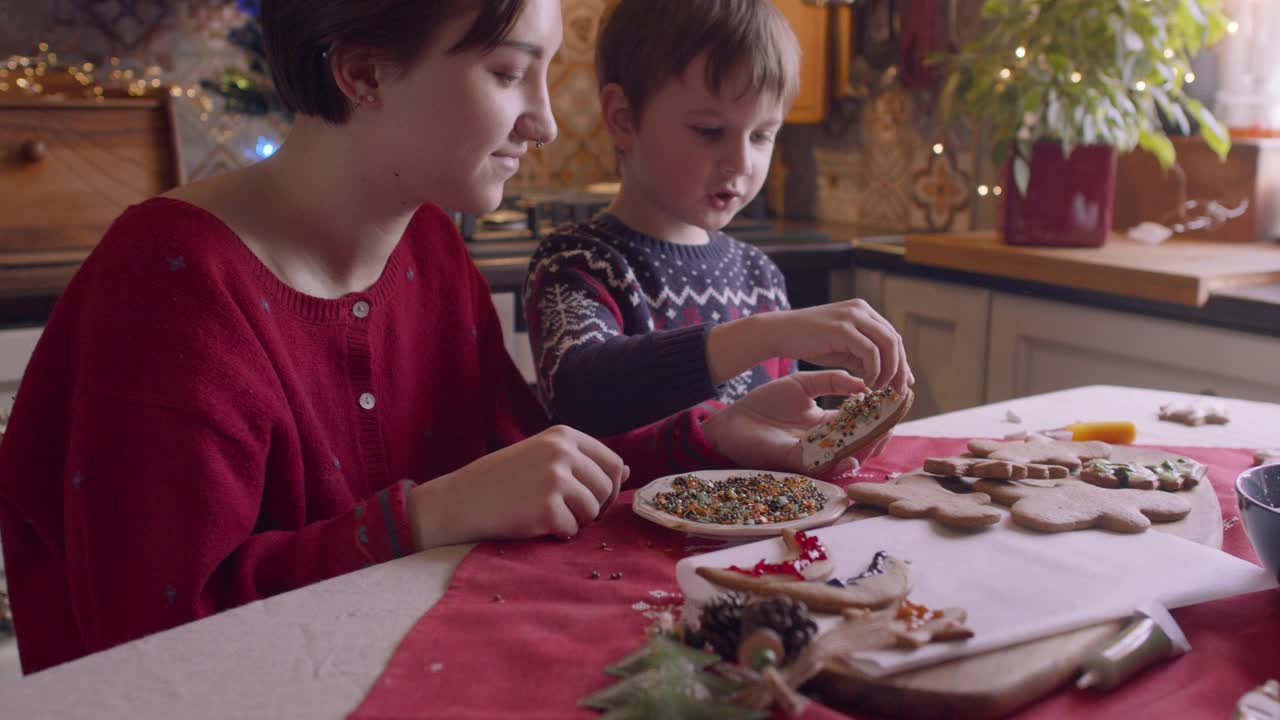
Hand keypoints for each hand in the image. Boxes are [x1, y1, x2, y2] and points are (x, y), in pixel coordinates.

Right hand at [406, 425, 628, 549]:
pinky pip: (572, 530)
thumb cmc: (500, 481)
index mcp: (563, 435)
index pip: (612, 462)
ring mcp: (554, 479)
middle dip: (594, 508)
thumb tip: (627, 470)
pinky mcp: (546, 508)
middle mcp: (562, 452)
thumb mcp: (541, 457)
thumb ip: (581, 461)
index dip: (609, 488)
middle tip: (566, 513)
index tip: (593, 500)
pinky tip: (532, 524)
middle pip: (607, 488)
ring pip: (593, 511)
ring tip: (544, 514)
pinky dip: (556, 534)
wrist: (457, 501)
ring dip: (575, 521)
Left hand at [700, 371, 892, 478]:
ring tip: (879, 439)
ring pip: (849, 457)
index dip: (879, 415)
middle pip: (861, 442)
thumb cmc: (765, 402)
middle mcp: (825, 442)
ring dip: (866, 451)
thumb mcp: (803, 385)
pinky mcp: (798, 463)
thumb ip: (832, 381)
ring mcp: (813, 454)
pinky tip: (852, 456)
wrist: (733, 419)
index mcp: (828, 423)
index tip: (894, 403)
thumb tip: (863, 383)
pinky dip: (840, 463)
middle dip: (880, 436)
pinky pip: (824, 467)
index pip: (861, 421)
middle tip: (892, 424)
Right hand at [758, 300, 912, 392]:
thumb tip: (888, 374)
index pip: (892, 336)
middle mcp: (861, 309)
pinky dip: (874, 370)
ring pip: (888, 344)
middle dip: (901, 369)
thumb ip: (864, 356)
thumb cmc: (807, 342)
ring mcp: (853, 316)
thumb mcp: (842, 348)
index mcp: (863, 311)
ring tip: (882, 389)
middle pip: (895, 340)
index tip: (904, 383)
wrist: (778, 332)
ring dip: (890, 370)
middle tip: (900, 392)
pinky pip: (871, 352)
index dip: (902, 361)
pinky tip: (867, 383)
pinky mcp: (843, 328)